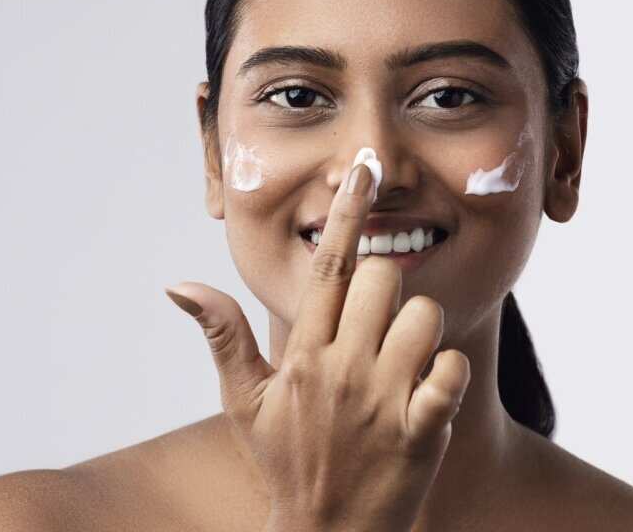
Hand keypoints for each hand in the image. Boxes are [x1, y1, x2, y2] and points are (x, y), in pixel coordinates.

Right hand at [166, 161, 470, 531]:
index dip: (347, 213)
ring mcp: (384, 400)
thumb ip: (223, 335)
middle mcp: (342, 369)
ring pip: (424, 317)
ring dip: (421, 332)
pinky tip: (430, 393)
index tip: (362, 171)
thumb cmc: (288, 461)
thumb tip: (179, 284)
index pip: (328, 267)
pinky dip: (450, 373)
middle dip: (387, 290)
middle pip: (384, 279)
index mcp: (302, 355)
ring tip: (403, 364)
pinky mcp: (423, 429)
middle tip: (377, 329)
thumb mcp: (246, 403)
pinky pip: (453, 370)